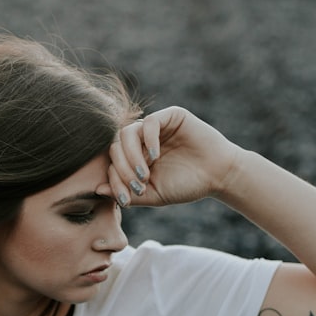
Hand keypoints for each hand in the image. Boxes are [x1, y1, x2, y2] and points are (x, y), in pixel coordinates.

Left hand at [98, 106, 244, 207]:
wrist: (218, 177)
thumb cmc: (187, 186)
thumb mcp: (153, 195)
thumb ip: (126, 192)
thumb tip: (97, 189)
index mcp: (136, 156)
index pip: (112, 162)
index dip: (115, 180)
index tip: (128, 199)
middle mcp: (143, 139)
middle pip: (116, 146)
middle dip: (122, 169)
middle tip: (139, 185)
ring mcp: (156, 126)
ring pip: (127, 133)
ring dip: (132, 156)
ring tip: (146, 173)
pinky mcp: (171, 116)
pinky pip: (150, 122)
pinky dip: (148, 139)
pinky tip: (156, 156)